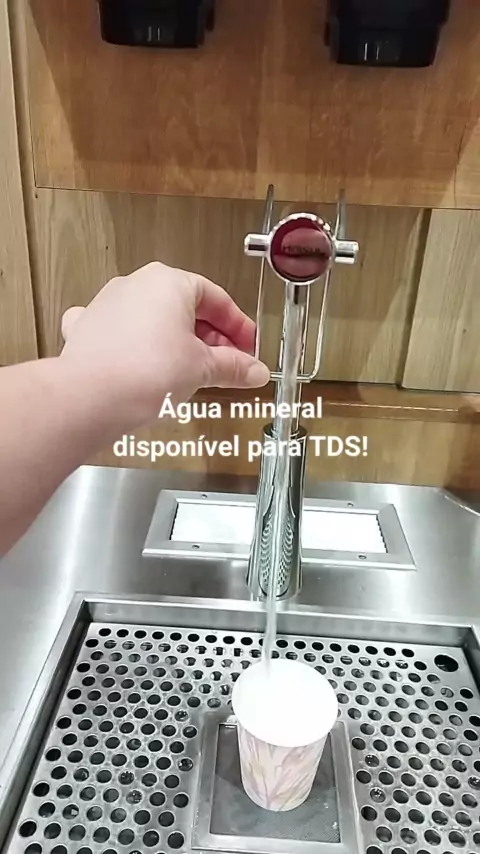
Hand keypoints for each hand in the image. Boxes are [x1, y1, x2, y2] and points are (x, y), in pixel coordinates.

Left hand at [60, 262, 269, 426]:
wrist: (90, 398)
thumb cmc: (143, 373)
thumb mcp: (202, 369)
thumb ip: (232, 366)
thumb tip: (253, 370)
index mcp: (170, 283)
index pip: (217, 299)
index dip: (238, 327)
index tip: (248, 348)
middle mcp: (137, 285)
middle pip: (185, 307)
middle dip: (210, 337)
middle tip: (227, 364)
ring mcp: (108, 304)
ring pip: (153, 319)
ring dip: (175, 341)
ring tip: (190, 372)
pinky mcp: (89, 328)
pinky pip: (119, 331)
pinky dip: (136, 346)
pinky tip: (141, 361)